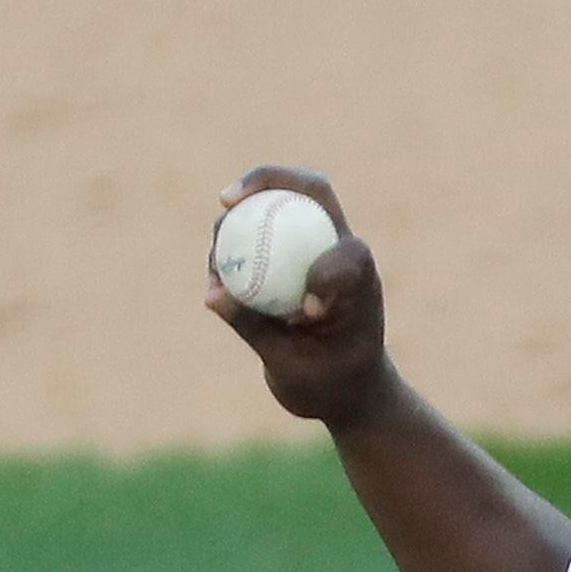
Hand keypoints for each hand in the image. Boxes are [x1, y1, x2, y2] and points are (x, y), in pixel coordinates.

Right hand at [205, 166, 394, 425]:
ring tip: (215, 242)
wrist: (348, 391)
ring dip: (241, 213)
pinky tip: (213, 267)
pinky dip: (233, 241)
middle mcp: (340, 253)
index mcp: (360, 283)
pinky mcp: (291, 257)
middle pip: (308, 192)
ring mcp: (315, 250)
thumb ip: (254, 328)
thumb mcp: (293, 369)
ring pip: (278, 207)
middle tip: (226, 199)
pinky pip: (258, 234)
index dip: (325, 270)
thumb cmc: (331, 386)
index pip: (348, 254)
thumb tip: (210, 294)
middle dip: (266, 180)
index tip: (308, 312)